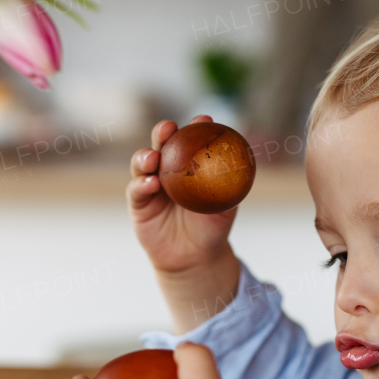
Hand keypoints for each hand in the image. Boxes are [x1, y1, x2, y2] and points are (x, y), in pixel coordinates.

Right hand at [128, 116, 237, 274]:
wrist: (194, 258)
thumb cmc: (212, 228)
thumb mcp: (226, 208)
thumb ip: (231, 187)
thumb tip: (241, 166)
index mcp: (190, 164)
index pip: (191, 140)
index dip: (196, 126)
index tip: (203, 119)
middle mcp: (168, 169)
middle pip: (162, 144)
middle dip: (163, 131)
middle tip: (169, 128)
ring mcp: (151, 183)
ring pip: (143, 162)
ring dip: (146, 156)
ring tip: (153, 158)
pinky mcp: (138, 202)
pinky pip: (136, 189)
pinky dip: (142, 184)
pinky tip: (151, 183)